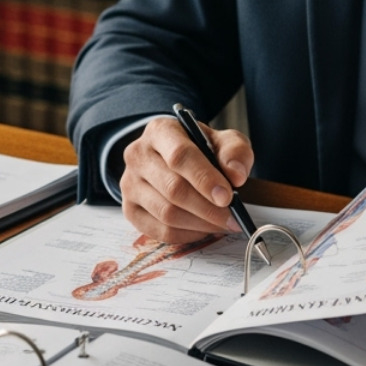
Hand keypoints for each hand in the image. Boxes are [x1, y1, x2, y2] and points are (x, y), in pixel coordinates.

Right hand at [120, 116, 254, 242]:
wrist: (176, 160)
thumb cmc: (201, 150)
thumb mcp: (223, 141)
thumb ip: (234, 152)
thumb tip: (236, 175)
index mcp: (160, 131)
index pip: (179, 156)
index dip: (204, 179)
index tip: (227, 197)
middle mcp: (138, 155)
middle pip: (173, 188)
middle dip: (207, 208)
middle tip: (232, 217)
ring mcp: (129, 184)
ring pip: (166, 213)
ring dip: (200, 223)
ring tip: (222, 223)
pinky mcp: (129, 209)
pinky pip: (159, 231)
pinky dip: (187, 235)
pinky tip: (203, 228)